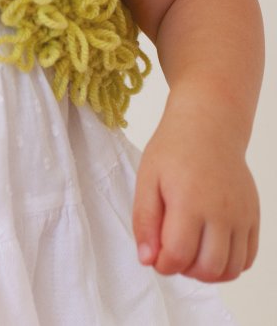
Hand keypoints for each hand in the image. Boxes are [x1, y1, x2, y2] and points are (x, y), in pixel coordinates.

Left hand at [132, 101, 259, 281]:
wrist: (208, 126)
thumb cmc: (173, 150)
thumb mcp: (147, 178)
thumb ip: (144, 220)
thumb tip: (147, 259)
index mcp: (189, 201)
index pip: (178, 255)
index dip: (162, 265)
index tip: (155, 256)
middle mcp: (221, 211)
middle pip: (208, 268)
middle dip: (185, 271)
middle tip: (172, 252)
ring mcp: (241, 215)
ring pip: (231, 269)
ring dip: (208, 272)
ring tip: (191, 252)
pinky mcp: (253, 216)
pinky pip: (247, 258)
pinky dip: (230, 265)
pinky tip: (210, 249)